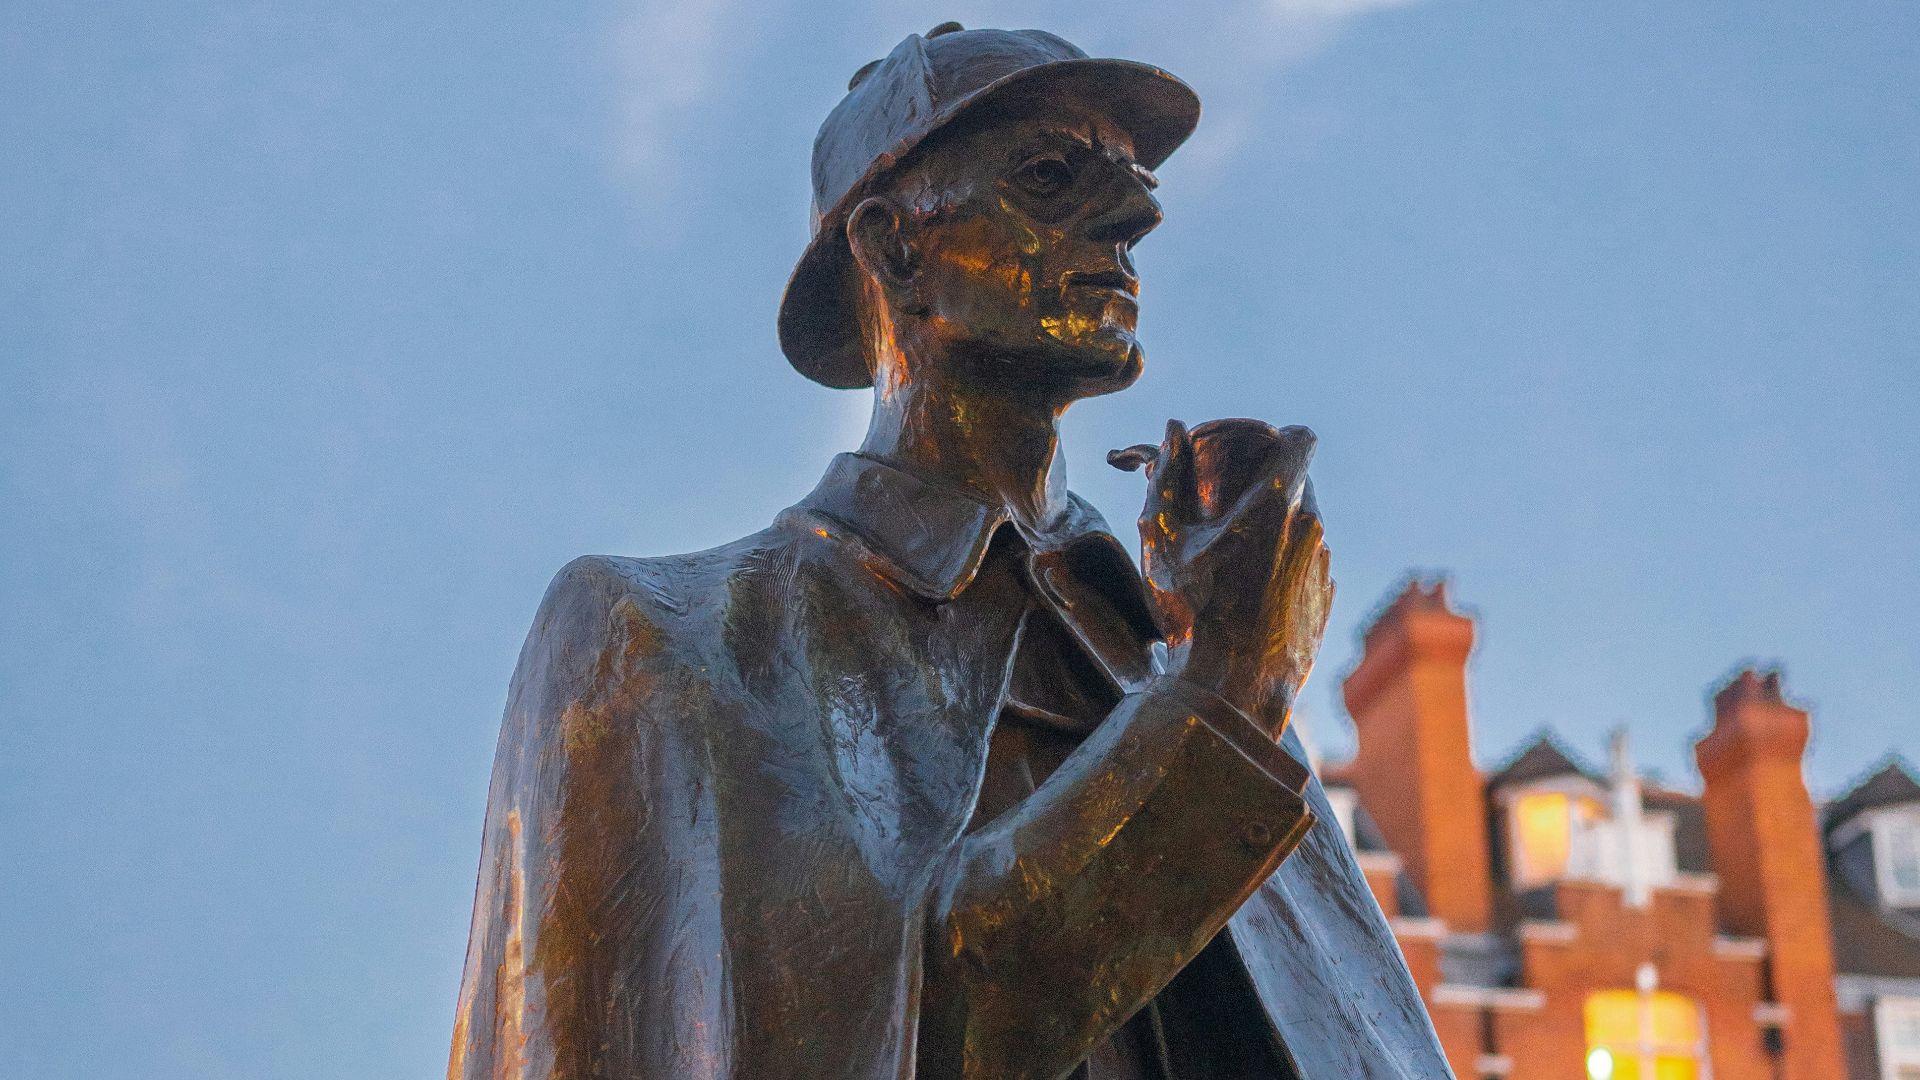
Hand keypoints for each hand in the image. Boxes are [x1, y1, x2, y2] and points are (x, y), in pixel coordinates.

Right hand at [1109, 419, 1332, 736]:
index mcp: (1275, 502)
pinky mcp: (1326, 596)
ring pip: (1305, 525)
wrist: (1234, 687)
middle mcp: (1310, 526)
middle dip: (1268, 486)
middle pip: (1299, 483)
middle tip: (1230, 506)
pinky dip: (1285, 565)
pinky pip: (1308, 564)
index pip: (1301, 439)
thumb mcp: (1165, 539)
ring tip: (1236, 556)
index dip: (1280, 436)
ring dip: (1277, 528)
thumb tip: (1173, 429)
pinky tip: (1251, 591)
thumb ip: (1167, 475)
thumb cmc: (1194, 610)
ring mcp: (1323, 564)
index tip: (1255, 448)